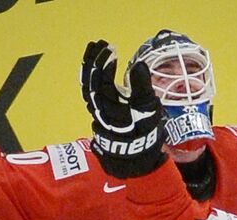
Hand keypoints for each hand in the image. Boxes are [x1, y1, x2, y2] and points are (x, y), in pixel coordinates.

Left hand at [81, 40, 166, 178]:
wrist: (136, 159)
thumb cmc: (144, 133)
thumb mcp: (148, 110)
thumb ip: (142, 87)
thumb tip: (137, 65)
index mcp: (110, 107)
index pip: (101, 82)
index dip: (104, 64)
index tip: (112, 50)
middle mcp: (99, 109)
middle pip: (90, 82)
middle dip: (93, 61)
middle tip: (100, 44)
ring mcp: (96, 112)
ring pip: (87, 87)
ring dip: (90, 67)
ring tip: (94, 50)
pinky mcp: (98, 113)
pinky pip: (89, 92)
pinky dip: (90, 78)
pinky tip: (93, 69)